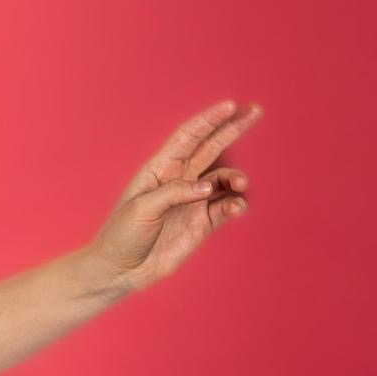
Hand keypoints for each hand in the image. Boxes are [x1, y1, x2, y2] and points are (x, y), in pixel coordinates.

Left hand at [86, 99, 262, 294]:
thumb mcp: (142, 209)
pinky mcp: (202, 223)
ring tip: (240, 183)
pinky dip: (235, 204)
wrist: (122, 270)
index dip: (208, 120)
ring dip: (235, 177)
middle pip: (211, 147)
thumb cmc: (122, 234)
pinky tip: (236, 207)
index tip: (230, 106)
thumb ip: (175, 193)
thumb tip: (208, 187)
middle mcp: (179, 180)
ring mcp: (193, 201)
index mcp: (159, 169)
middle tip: (254, 111)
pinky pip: (226, 207)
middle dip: (232, 128)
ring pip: (223, 178)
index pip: (188, 137)